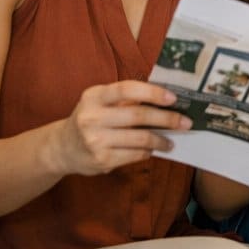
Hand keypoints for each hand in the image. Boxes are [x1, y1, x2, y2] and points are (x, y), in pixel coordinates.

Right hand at [46, 81, 188, 176]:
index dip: (152, 92)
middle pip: (138, 115)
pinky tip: (152, 150)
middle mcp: (92, 117)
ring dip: (161, 140)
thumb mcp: (101, 103)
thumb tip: (168, 98)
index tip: (174, 98)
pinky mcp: (100, 159)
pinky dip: (147, 152)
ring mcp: (95, 140)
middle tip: (186, 122)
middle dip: (167, 119)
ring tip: (172, 141)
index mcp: (94, 96)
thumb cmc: (92, 119)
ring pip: (140, 138)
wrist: (62, 148)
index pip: (127, 89)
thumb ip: (127, 99)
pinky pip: (134, 154)